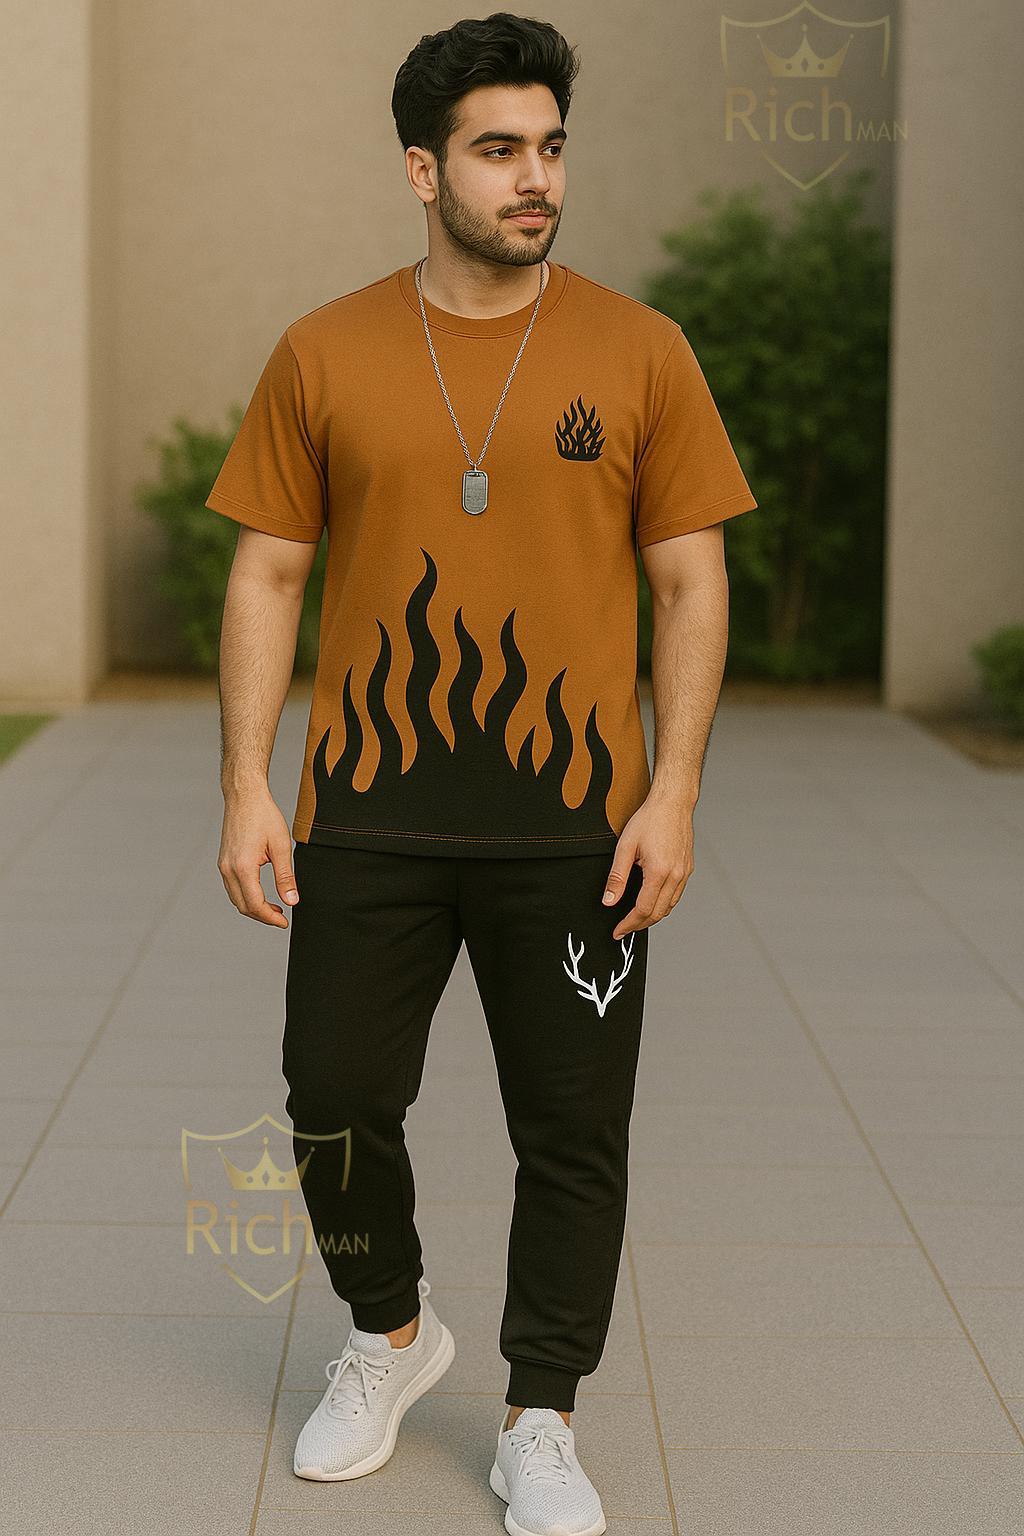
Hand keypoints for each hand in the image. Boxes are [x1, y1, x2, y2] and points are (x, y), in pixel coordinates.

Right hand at [217, 787, 298, 927]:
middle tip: (282, 917)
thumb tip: (292, 901)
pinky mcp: (223, 861)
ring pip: (236, 898)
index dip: (270, 918)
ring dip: (254, 908)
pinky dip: (246, 896)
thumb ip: (286, 877)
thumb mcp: (281, 847)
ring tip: (275, 908)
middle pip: (243, 906)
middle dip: (262, 916)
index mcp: (243, 867)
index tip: (284, 922)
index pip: (255, 904)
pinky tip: (261, 894)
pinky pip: (232, 887)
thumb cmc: (264, 816)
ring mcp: (223, 865)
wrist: (244, 796)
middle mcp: (228, 869)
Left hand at [601, 793, 694, 939]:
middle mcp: (676, 876)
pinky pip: (676, 895)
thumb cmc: (649, 820)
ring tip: (635, 919)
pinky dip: (663, 904)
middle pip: (658, 913)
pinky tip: (651, 901)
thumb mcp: (625, 847)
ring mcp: (684, 873)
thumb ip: (617, 877)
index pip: (643, 910)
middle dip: (639, 925)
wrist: (673, 803)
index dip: (628, 924)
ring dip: (652, 917)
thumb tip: (609, 901)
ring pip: (669, 907)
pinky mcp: (687, 869)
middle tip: (624, 929)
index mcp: (659, 872)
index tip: (617, 931)